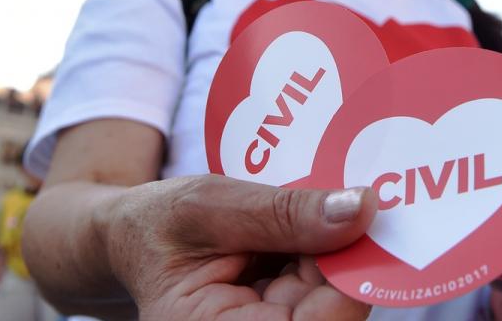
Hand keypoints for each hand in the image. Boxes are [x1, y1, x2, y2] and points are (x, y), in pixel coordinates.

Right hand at [97, 174, 377, 319]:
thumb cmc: (154, 224)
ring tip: (326, 198)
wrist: (132, 238)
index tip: (369, 220)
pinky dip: (325, 248)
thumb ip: (283, 212)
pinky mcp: (284, 315)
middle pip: (330, 311)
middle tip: (360, 193)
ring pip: (333, 295)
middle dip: (346, 254)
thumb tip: (361, 211)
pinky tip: (317, 215)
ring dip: (337, 246)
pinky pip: (322, 286)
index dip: (350, 280)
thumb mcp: (210, 206)